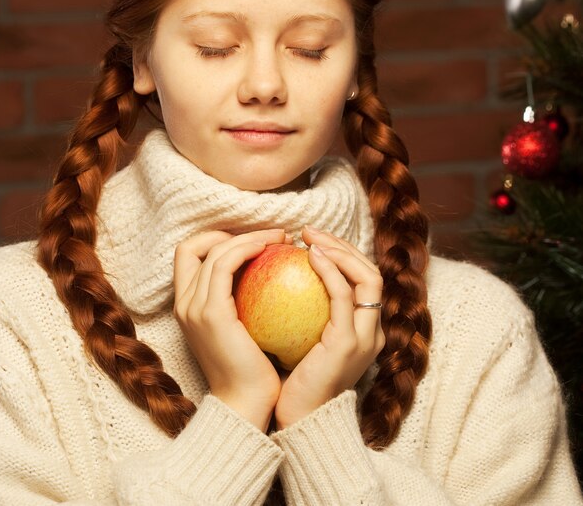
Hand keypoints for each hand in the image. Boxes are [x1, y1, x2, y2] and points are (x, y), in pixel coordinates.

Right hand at [173, 229, 288, 430]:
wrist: (245, 403)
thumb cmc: (254, 368)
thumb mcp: (244, 329)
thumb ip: (244, 301)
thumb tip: (270, 271)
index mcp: (187, 306)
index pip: (190, 255)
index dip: (217, 240)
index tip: (255, 243)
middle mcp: (184, 303)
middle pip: (196, 246)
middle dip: (234, 232)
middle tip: (274, 236)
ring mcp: (193, 307)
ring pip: (214, 250)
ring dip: (249, 236)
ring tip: (281, 237)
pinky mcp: (210, 312)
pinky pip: (226, 263)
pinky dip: (248, 248)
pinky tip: (272, 248)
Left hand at [274, 226, 384, 428]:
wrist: (295, 419)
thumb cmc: (290, 379)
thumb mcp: (301, 338)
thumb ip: (303, 312)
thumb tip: (278, 278)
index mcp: (363, 329)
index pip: (362, 279)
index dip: (342, 254)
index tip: (310, 241)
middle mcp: (372, 330)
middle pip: (371, 271)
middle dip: (343, 244)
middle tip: (309, 231)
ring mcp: (365, 337)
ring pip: (368, 277)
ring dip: (340, 250)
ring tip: (311, 237)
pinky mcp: (348, 343)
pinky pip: (344, 296)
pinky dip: (331, 271)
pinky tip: (310, 256)